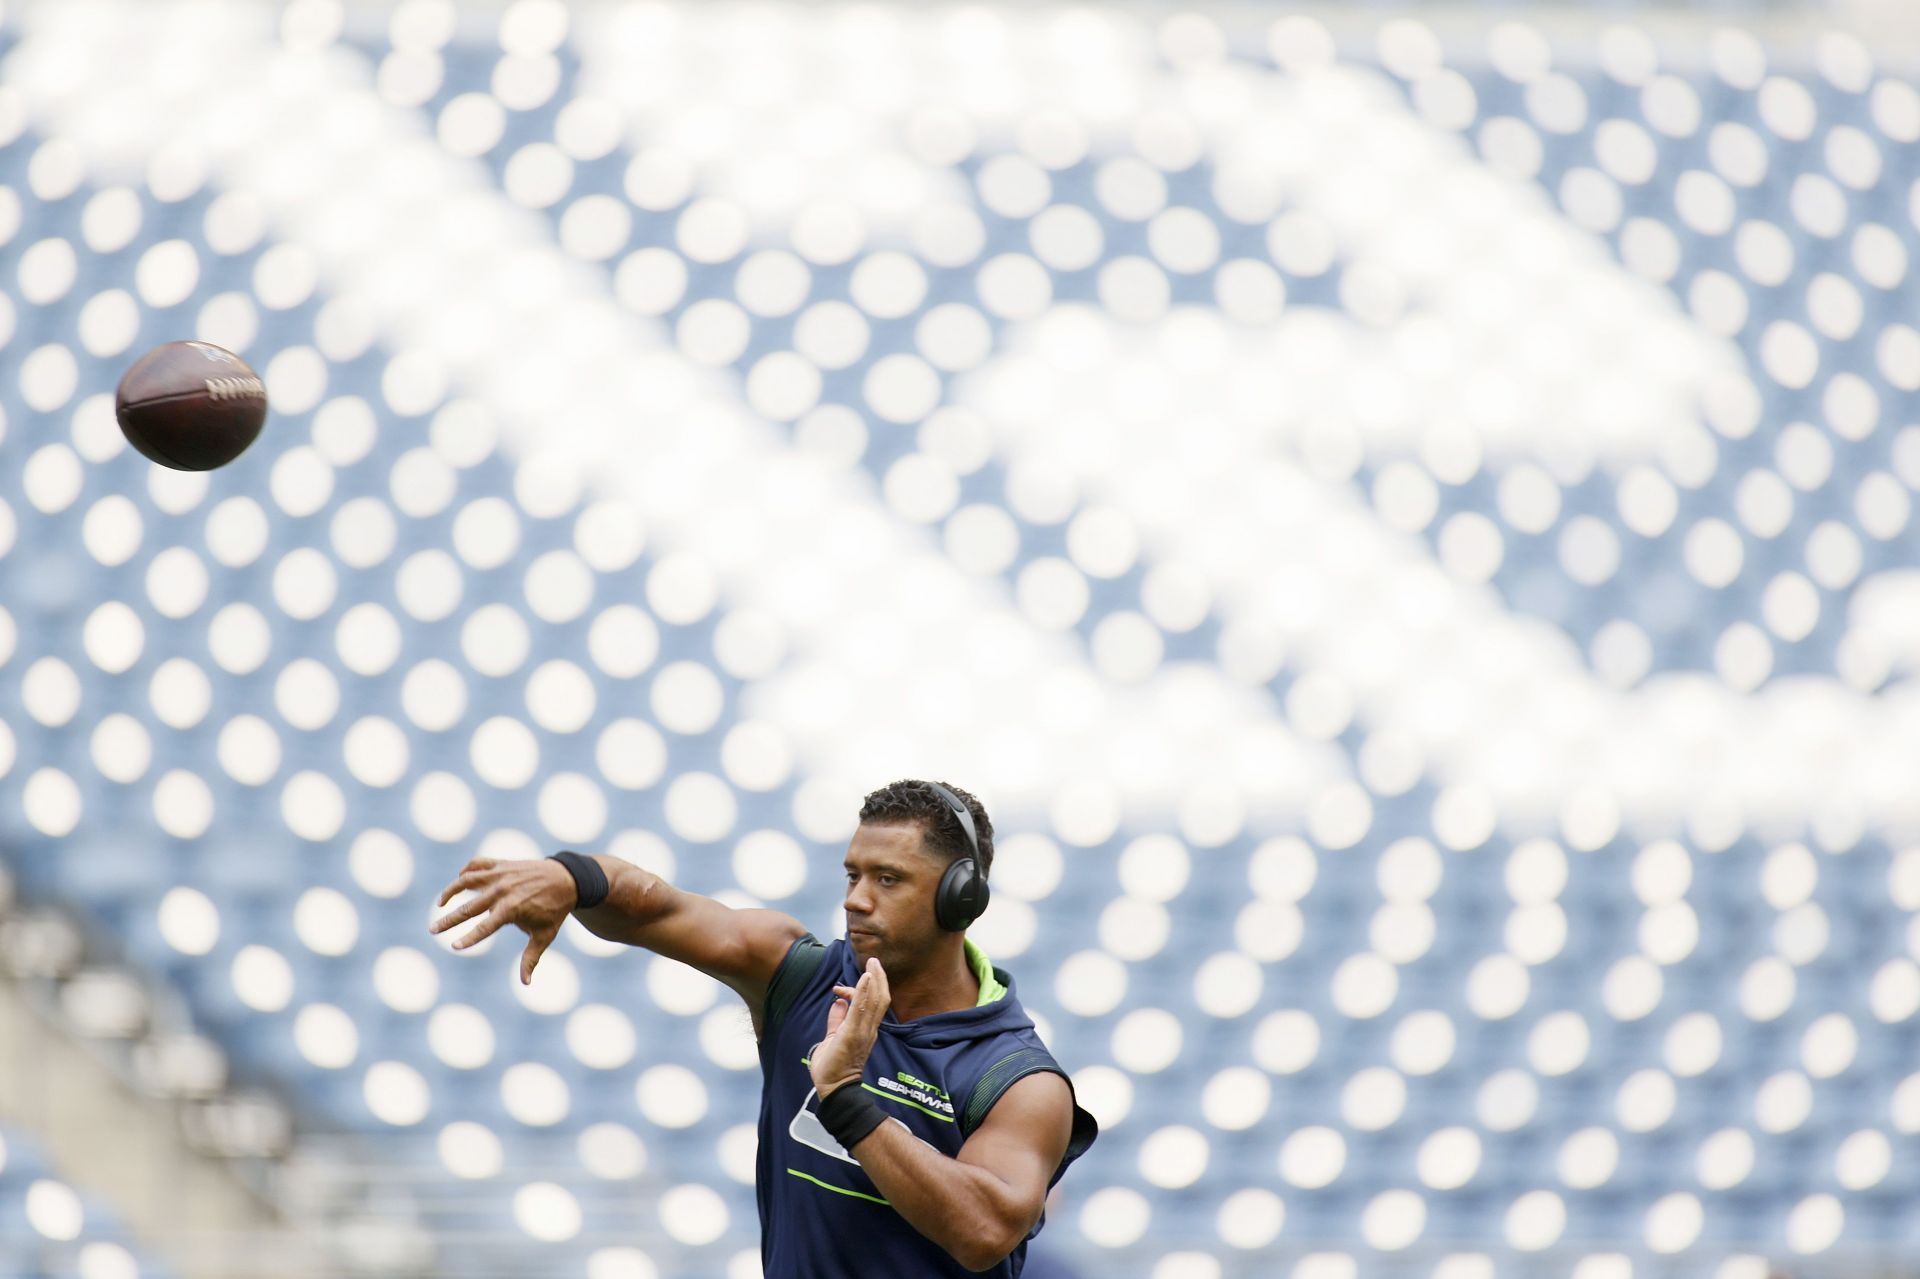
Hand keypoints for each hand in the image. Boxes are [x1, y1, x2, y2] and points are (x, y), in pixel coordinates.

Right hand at [429, 857, 577, 983]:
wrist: (568, 878)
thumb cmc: (555, 910)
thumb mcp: (544, 935)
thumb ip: (530, 958)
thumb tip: (525, 983)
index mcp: (512, 909)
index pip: (484, 928)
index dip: (468, 939)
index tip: (453, 946)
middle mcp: (503, 891)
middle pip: (469, 907)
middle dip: (448, 920)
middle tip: (432, 930)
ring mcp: (501, 875)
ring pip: (467, 880)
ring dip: (450, 891)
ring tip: (440, 904)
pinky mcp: (502, 863)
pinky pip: (477, 864)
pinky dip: (466, 871)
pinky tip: (459, 881)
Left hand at [809, 957, 889, 1096]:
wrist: (833, 1089)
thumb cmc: (833, 1068)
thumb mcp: (833, 1038)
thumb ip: (836, 1020)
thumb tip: (838, 1003)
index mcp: (865, 1030)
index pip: (870, 1004)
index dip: (859, 991)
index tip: (839, 989)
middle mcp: (868, 1030)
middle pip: (880, 999)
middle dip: (878, 978)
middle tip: (874, 961)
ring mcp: (862, 1032)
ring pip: (875, 1002)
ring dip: (874, 980)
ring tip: (873, 964)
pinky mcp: (852, 1035)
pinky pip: (861, 1010)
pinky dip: (864, 993)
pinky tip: (866, 978)